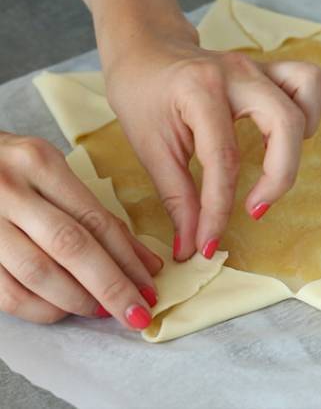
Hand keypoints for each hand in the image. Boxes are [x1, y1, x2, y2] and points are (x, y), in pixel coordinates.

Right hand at [0, 133, 162, 328]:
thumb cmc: (8, 169)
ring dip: (79, 300)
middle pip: (72, 246)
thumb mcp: (50, 172)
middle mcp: (9, 189)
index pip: (95, 219)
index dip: (129, 258)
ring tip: (104, 311)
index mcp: (39, 163)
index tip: (151, 285)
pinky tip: (65, 311)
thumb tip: (143, 262)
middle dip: (112, 286)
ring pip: (39, 273)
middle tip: (138, 312)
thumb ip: (92, 212)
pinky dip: (42, 308)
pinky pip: (8, 293)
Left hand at [104, 24, 320, 260]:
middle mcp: (237, 73)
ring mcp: (257, 66)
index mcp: (200, 90)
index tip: (209, 244)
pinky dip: (308, 111)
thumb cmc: (141, 95)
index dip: (219, 210)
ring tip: (275, 168)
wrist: (143, 49)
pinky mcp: (267, 69)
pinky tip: (286, 138)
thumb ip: (178, 198)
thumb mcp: (150, 148)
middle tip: (253, 209)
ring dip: (298, 139)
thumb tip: (193, 246)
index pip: (223, 159)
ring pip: (306, 92)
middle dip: (278, 178)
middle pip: (285, 124)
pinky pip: (307, 81)